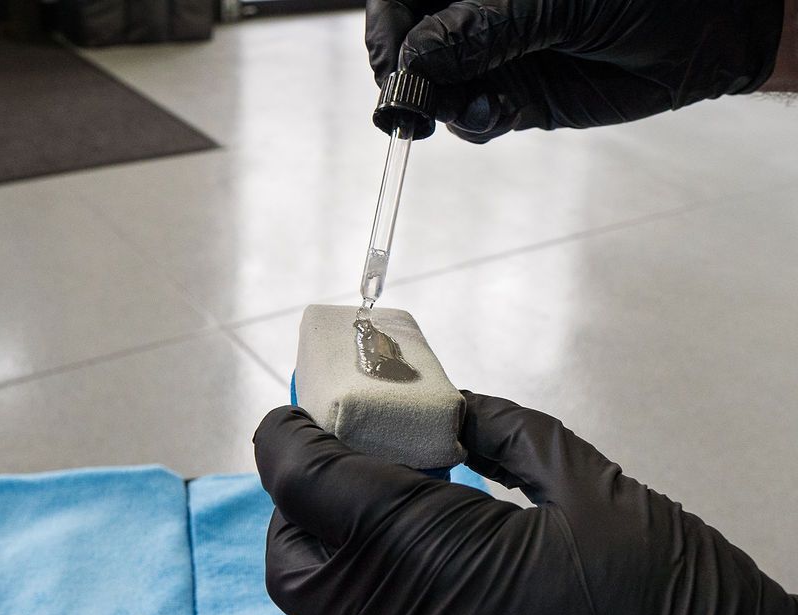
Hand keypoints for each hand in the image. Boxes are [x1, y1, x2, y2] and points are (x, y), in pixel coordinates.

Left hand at [253, 395, 797, 614]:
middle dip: (299, 500)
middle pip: (293, 558)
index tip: (294, 410)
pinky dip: (388, 590)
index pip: (308, 486)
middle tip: (346, 457)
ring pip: (332, 605)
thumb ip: (505, 434)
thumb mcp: (597, 492)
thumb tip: (450, 412)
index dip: (286, 437)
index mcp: (436, 557)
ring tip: (405, 497)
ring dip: (343, 545)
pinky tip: (446, 559)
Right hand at [365, 0, 784, 141]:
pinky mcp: (510, 95)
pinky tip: (497, 113)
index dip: (387, 26)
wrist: (706, 32)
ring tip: (479, 108)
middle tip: (414, 107)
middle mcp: (474, 11)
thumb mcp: (556, 0)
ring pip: (434, 88)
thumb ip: (482, 27)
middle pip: (408, 43)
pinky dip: (473, 124)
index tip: (393, 62)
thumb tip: (414, 60)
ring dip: (443, 107)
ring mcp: (489, 55)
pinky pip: (468, 118)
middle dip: (407, 77)